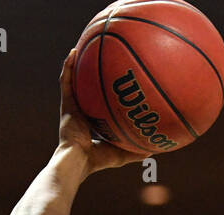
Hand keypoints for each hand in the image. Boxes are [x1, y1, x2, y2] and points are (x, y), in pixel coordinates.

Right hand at [57, 48, 142, 171]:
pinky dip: (68, 66)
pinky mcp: (65, 104)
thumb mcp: (122, 154)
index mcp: (93, 121)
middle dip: (93, 72)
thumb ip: (136, 151)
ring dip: (79, 63)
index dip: (105, 92)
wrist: (77, 161)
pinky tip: (74, 52)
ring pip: (75, 79)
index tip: (117, 81)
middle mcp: (82, 111)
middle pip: (88, 87)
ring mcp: (73, 106)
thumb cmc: (97, 161)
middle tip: (103, 57)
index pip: (100, 102)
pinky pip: (66, 81)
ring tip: (85, 45)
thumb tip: (157, 150)